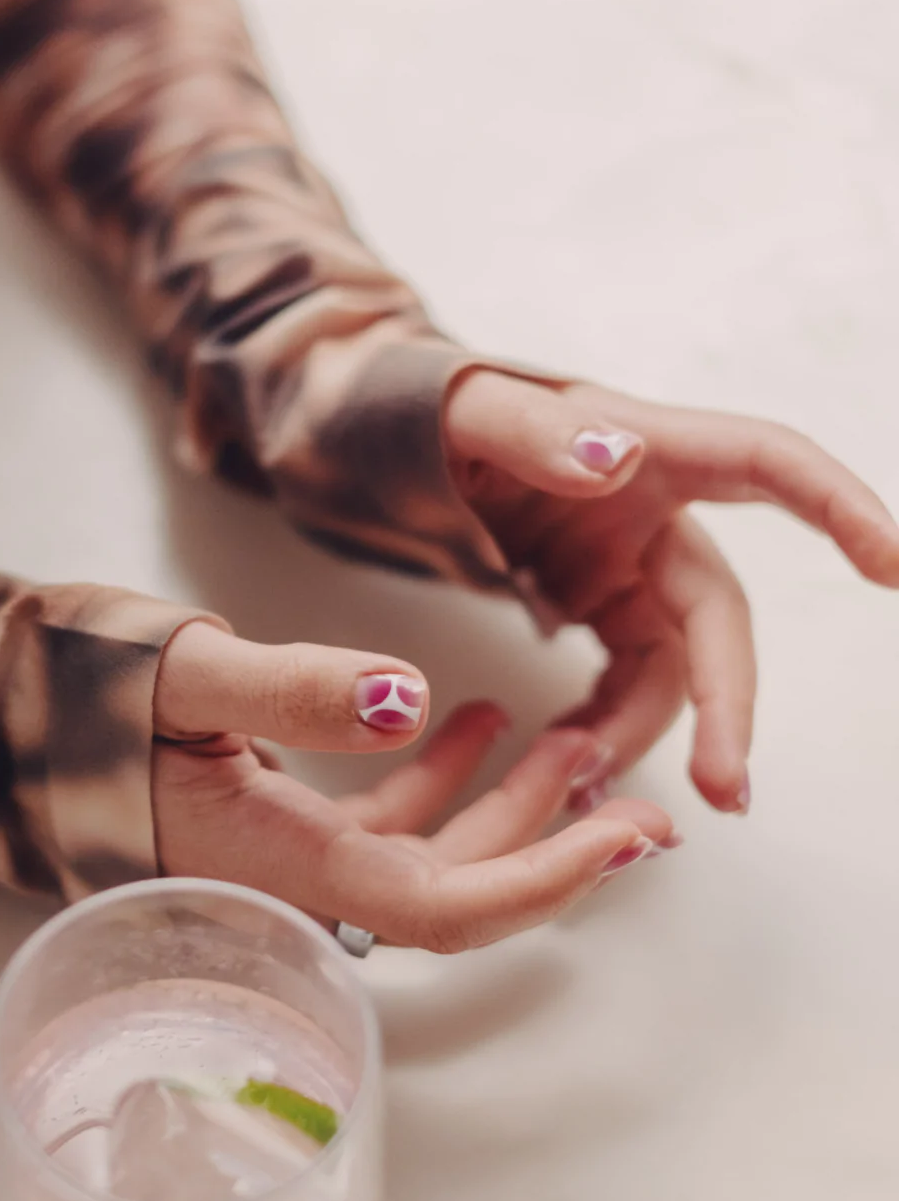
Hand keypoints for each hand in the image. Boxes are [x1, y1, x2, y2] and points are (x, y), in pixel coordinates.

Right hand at [153, 622, 673, 952]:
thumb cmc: (73, 701)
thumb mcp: (185, 675)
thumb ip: (291, 692)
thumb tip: (408, 698)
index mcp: (281, 865)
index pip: (441, 906)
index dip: (545, 881)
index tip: (631, 835)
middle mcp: (292, 884)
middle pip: (451, 894)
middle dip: (550, 848)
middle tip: (640, 801)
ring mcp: (284, 862)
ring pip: (424, 858)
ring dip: (502, 809)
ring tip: (566, 737)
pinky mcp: (273, 830)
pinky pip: (378, 828)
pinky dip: (435, 784)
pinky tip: (471, 722)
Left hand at [444, 371, 898, 810]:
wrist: (356, 441)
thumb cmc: (407, 408)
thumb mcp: (455, 414)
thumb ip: (531, 432)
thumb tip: (618, 457)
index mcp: (638, 446)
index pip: (765, 463)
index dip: (840, 506)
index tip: (893, 565)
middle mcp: (645, 508)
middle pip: (718, 614)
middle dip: (729, 703)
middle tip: (724, 792)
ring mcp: (618, 561)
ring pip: (667, 666)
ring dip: (639, 733)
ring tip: (577, 787)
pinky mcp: (586, 602)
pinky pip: (618, 680)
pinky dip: (601, 728)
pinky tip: (570, 770)